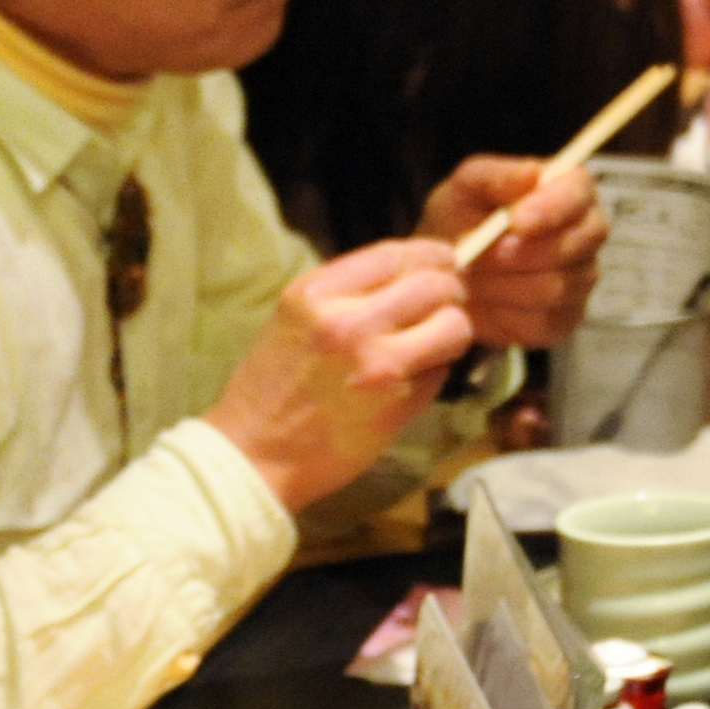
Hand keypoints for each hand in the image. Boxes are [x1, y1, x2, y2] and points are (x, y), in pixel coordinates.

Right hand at [203, 239, 474, 511]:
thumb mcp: (294, 317)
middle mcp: (350, 322)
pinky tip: (415, 377)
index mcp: (318, 293)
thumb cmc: (270, 387)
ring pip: (453, 325)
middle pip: (434, 285)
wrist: (255, 454)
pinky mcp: (401, 403)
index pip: (396, 254)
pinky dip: (438, 369)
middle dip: (452, 290)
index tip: (442, 262)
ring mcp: (380, 364)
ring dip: (454, 330)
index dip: (430, 254)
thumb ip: (347, 292)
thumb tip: (411, 275)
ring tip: (440, 340)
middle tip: (452, 302)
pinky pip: (442, 371)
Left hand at [415, 158, 607, 349]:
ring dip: (504, 285)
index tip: (515, 221)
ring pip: (556, 287)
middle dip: (521, 254)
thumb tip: (532, 173)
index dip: (551, 209)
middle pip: (576, 244)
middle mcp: (586, 232)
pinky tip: (486, 302)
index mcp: (568, 188)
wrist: (445, 271)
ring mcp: (581, 278)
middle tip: (477, 257)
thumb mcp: (465, 188)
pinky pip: (545, 322)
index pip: (578, 193)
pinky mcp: (566, 318)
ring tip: (472, 276)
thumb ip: (497, 177)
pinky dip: (506, 315)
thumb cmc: (461, 218)